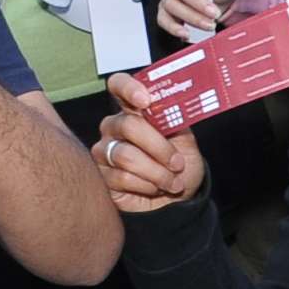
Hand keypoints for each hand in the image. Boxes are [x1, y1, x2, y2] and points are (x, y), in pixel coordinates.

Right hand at [94, 73, 207, 211]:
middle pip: (128, 125)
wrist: (178, 202)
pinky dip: (147, 186)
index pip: (119, 85)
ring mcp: (104, 151)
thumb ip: (176, 119)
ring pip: (126, 155)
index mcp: (134, 110)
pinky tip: (155, 189)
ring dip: (157, 172)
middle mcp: (114, 127)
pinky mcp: (102, 177)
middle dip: (159, 147)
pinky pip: (122, 177)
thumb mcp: (186, 140)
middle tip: (178, 163)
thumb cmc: (180, 167)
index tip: (146, 100)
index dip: (128, 88)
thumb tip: (173, 103)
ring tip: (172, 182)